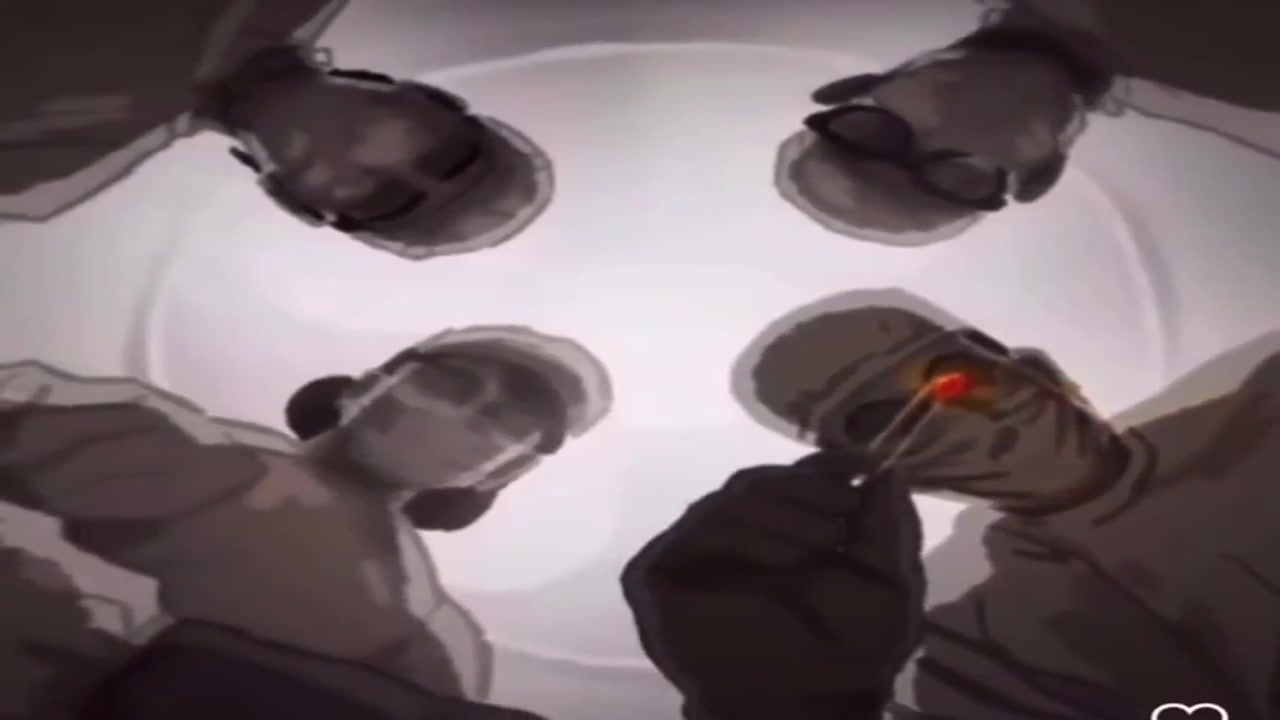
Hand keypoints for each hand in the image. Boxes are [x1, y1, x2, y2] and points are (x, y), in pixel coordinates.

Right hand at [621, 452, 924, 716]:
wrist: (802, 709)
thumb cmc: (849, 653)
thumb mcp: (887, 586)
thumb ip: (886, 527)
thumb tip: (886, 472)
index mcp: (781, 529)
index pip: (791, 477)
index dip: (824, 467)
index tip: (862, 464)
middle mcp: (732, 533)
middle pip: (758, 482)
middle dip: (809, 491)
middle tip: (846, 512)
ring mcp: (690, 551)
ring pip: (729, 502)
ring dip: (785, 516)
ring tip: (827, 541)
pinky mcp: (655, 575)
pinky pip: (695, 536)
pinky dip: (742, 539)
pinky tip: (778, 562)